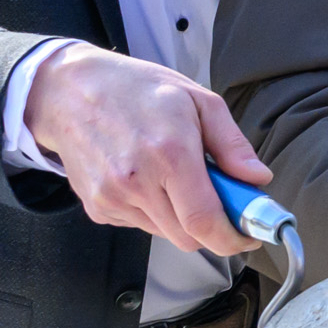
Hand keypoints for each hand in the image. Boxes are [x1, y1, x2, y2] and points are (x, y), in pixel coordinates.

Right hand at [23, 46, 263, 257]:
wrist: (69, 91)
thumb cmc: (137, 89)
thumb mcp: (197, 100)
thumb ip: (232, 144)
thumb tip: (258, 179)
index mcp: (169, 154)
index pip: (204, 221)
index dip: (232, 238)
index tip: (250, 236)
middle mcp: (136, 183)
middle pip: (187, 237)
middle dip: (211, 227)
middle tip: (220, 199)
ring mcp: (111, 198)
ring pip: (165, 233)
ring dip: (181, 217)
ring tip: (175, 177)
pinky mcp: (97, 208)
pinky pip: (139, 225)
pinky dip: (154, 212)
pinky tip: (147, 179)